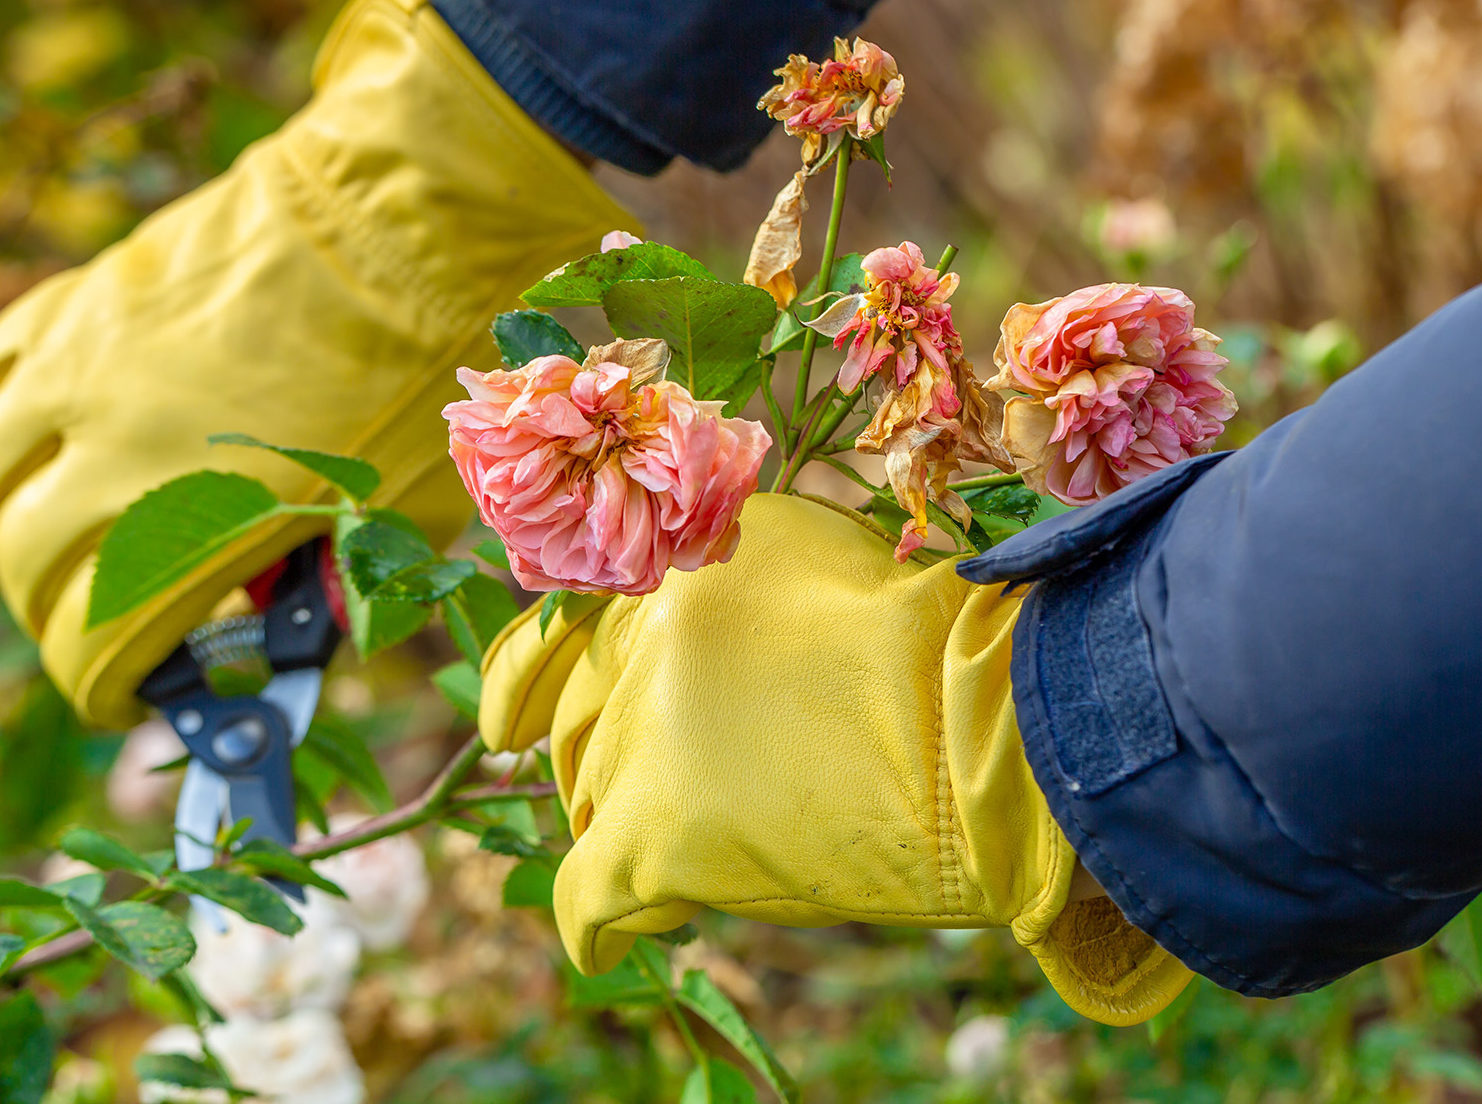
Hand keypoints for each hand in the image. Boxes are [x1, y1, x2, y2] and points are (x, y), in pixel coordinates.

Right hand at [0, 0, 631, 726]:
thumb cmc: (426, 372)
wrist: (409, 218)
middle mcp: (119, 449)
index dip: (104, 687)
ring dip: (0, 535)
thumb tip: (295, 629)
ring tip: (37, 561)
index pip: (98, 640)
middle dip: (55, 618)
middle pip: (30, 567)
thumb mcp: (400, 511)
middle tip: (97, 630)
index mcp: (204, 519)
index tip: (123, 696)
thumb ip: (335, 583)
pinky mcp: (82, 305)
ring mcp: (85, 369)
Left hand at [479, 493, 1192, 1024]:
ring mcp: (636, 748)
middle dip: (604, 757)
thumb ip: (719, 562)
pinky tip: (602, 934)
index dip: (525, 682)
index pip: (551, 637)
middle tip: (661, 784)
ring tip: (684, 839)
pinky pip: (586, 896)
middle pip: (577, 728)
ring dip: (621, 824)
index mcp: (661, 581)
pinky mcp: (653, 839)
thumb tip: (680, 579)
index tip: (506, 720)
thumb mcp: (806, 546)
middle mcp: (630, 657)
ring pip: (587, 804)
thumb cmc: (918, 632)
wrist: (975, 719)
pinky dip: (592, 918)